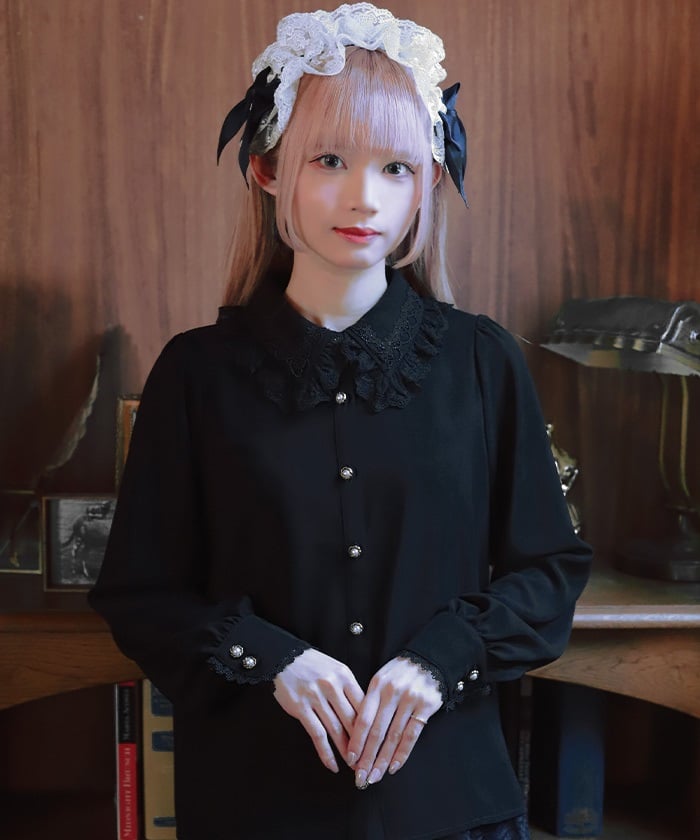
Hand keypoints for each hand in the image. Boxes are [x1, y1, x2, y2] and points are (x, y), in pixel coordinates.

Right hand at [273, 648, 364, 772]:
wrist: (284, 657)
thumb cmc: (313, 665)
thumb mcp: (336, 669)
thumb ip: (349, 689)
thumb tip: (366, 715)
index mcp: (344, 676)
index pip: (364, 705)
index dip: (372, 727)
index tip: (377, 743)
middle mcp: (332, 686)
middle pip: (352, 720)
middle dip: (362, 743)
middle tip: (369, 760)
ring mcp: (316, 697)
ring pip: (336, 730)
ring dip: (346, 751)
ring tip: (354, 765)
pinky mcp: (301, 708)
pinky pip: (317, 734)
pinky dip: (326, 753)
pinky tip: (332, 765)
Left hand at [347, 656, 441, 788]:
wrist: (428, 657)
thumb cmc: (399, 672)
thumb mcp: (381, 679)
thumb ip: (370, 702)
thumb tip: (355, 732)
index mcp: (377, 686)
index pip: (363, 719)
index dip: (356, 742)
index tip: (350, 760)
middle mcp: (392, 693)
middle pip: (377, 731)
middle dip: (367, 758)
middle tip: (360, 777)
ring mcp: (410, 700)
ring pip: (394, 736)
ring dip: (383, 760)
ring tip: (375, 776)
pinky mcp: (426, 706)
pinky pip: (412, 734)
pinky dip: (402, 753)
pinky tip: (394, 766)